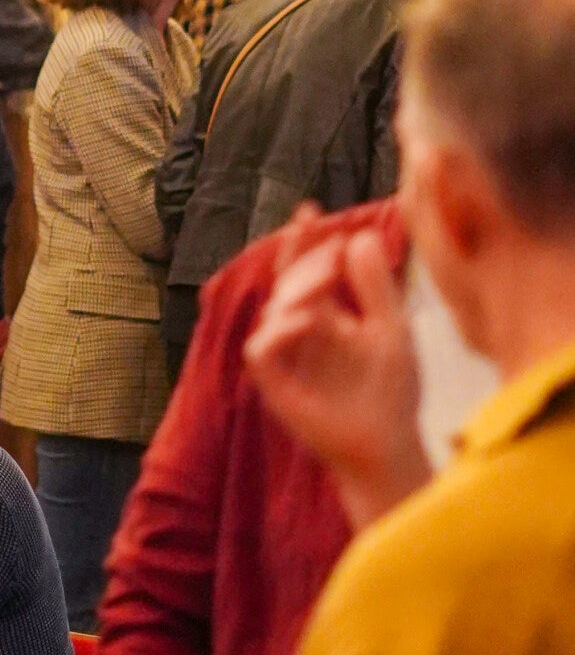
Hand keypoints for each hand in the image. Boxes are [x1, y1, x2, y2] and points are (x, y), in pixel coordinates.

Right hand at [244, 217, 427, 526]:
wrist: (389, 444)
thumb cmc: (393, 392)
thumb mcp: (392, 328)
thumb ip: (376, 286)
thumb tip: (358, 236)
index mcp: (324, 318)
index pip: (304, 271)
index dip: (302, 241)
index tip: (309, 211)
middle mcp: (299, 334)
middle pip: (285, 284)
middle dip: (303, 259)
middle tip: (331, 249)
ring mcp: (284, 359)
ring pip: (270, 311)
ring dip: (297, 289)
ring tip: (329, 281)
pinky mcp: (275, 386)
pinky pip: (261, 350)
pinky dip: (281, 330)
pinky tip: (312, 319)